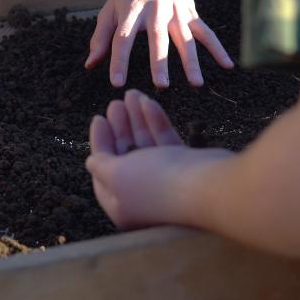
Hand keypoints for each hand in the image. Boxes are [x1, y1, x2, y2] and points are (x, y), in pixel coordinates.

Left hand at [87, 89, 232, 228]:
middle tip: (116, 103)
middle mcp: (143, 196)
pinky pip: (165, 143)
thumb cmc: (156, 183)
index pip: (102, 172)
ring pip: (146, 145)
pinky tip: (148, 102)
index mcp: (121, 205)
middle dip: (120, 127)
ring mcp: (166, 182)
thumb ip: (100, 166)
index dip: (99, 143)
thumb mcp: (115, 175)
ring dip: (137, 119)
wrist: (207, 188)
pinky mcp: (186, 168)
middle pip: (126, 156)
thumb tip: (91, 162)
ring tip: (132, 93)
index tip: (98, 118)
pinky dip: (156, 122)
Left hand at [90, 0, 233, 87]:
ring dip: (191, 61)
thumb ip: (101, 37)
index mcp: (131, 11)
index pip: (122, 38)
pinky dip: (218, 48)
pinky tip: (228, 65)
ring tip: (196, 84)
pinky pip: (206, 32)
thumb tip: (90, 65)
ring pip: (185, 38)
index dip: (119, 60)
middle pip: (157, 38)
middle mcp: (155, 11)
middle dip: (160, 61)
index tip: (117, 82)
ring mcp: (176, 12)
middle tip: (161, 85)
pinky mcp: (191, 13)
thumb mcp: (110, 10)